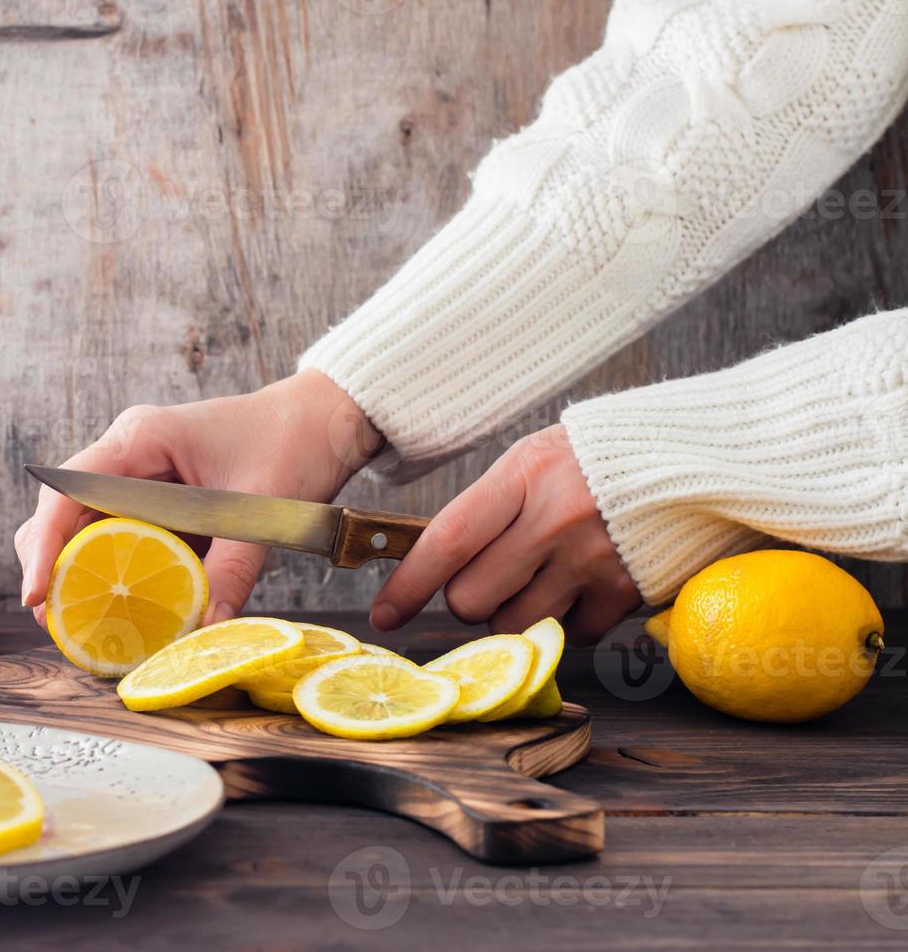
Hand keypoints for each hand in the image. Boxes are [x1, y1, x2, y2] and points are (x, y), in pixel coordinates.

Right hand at [16, 370, 380, 626]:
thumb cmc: (292, 442)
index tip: (38, 595)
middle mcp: (127, 454)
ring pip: (83, 528)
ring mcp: (138, 475)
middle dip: (52, 567)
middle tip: (61, 624)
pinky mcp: (156, 498)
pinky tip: (123, 609)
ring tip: (84, 624)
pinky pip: (120, 537)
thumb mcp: (262, 509)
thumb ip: (231, 570)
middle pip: (61, 512)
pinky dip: (114, 572)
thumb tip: (204, 629)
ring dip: (79, 573)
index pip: (67, 490)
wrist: (323, 418)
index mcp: (141, 438)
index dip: (45, 545)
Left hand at [370, 424, 639, 643]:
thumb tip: (442, 559)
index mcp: (525, 475)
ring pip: (515, 625)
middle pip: (472, 599)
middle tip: (490, 578)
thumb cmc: (605, 458)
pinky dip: (570, 621)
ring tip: (539, 579)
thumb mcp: (540, 459)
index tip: (384, 614)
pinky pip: (571, 634)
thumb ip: (494, 505)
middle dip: (467, 600)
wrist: (705, 455)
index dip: (410, 583)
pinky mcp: (627, 591)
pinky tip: (585, 586)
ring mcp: (593, 559)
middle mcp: (555, 519)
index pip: (449, 539)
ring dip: (514, 616)